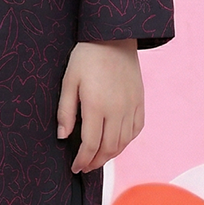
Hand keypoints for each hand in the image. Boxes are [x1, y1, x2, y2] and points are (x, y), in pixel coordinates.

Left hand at [56, 40, 144, 172]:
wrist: (113, 37)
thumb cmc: (87, 57)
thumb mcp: (69, 81)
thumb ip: (66, 111)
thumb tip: (63, 136)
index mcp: (97, 106)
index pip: (91, 144)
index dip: (82, 160)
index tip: (75, 167)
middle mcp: (117, 110)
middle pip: (109, 148)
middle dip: (96, 162)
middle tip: (85, 167)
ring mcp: (131, 107)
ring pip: (124, 142)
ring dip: (110, 155)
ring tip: (98, 158)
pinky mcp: (140, 102)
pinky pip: (136, 130)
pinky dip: (126, 141)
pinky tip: (116, 143)